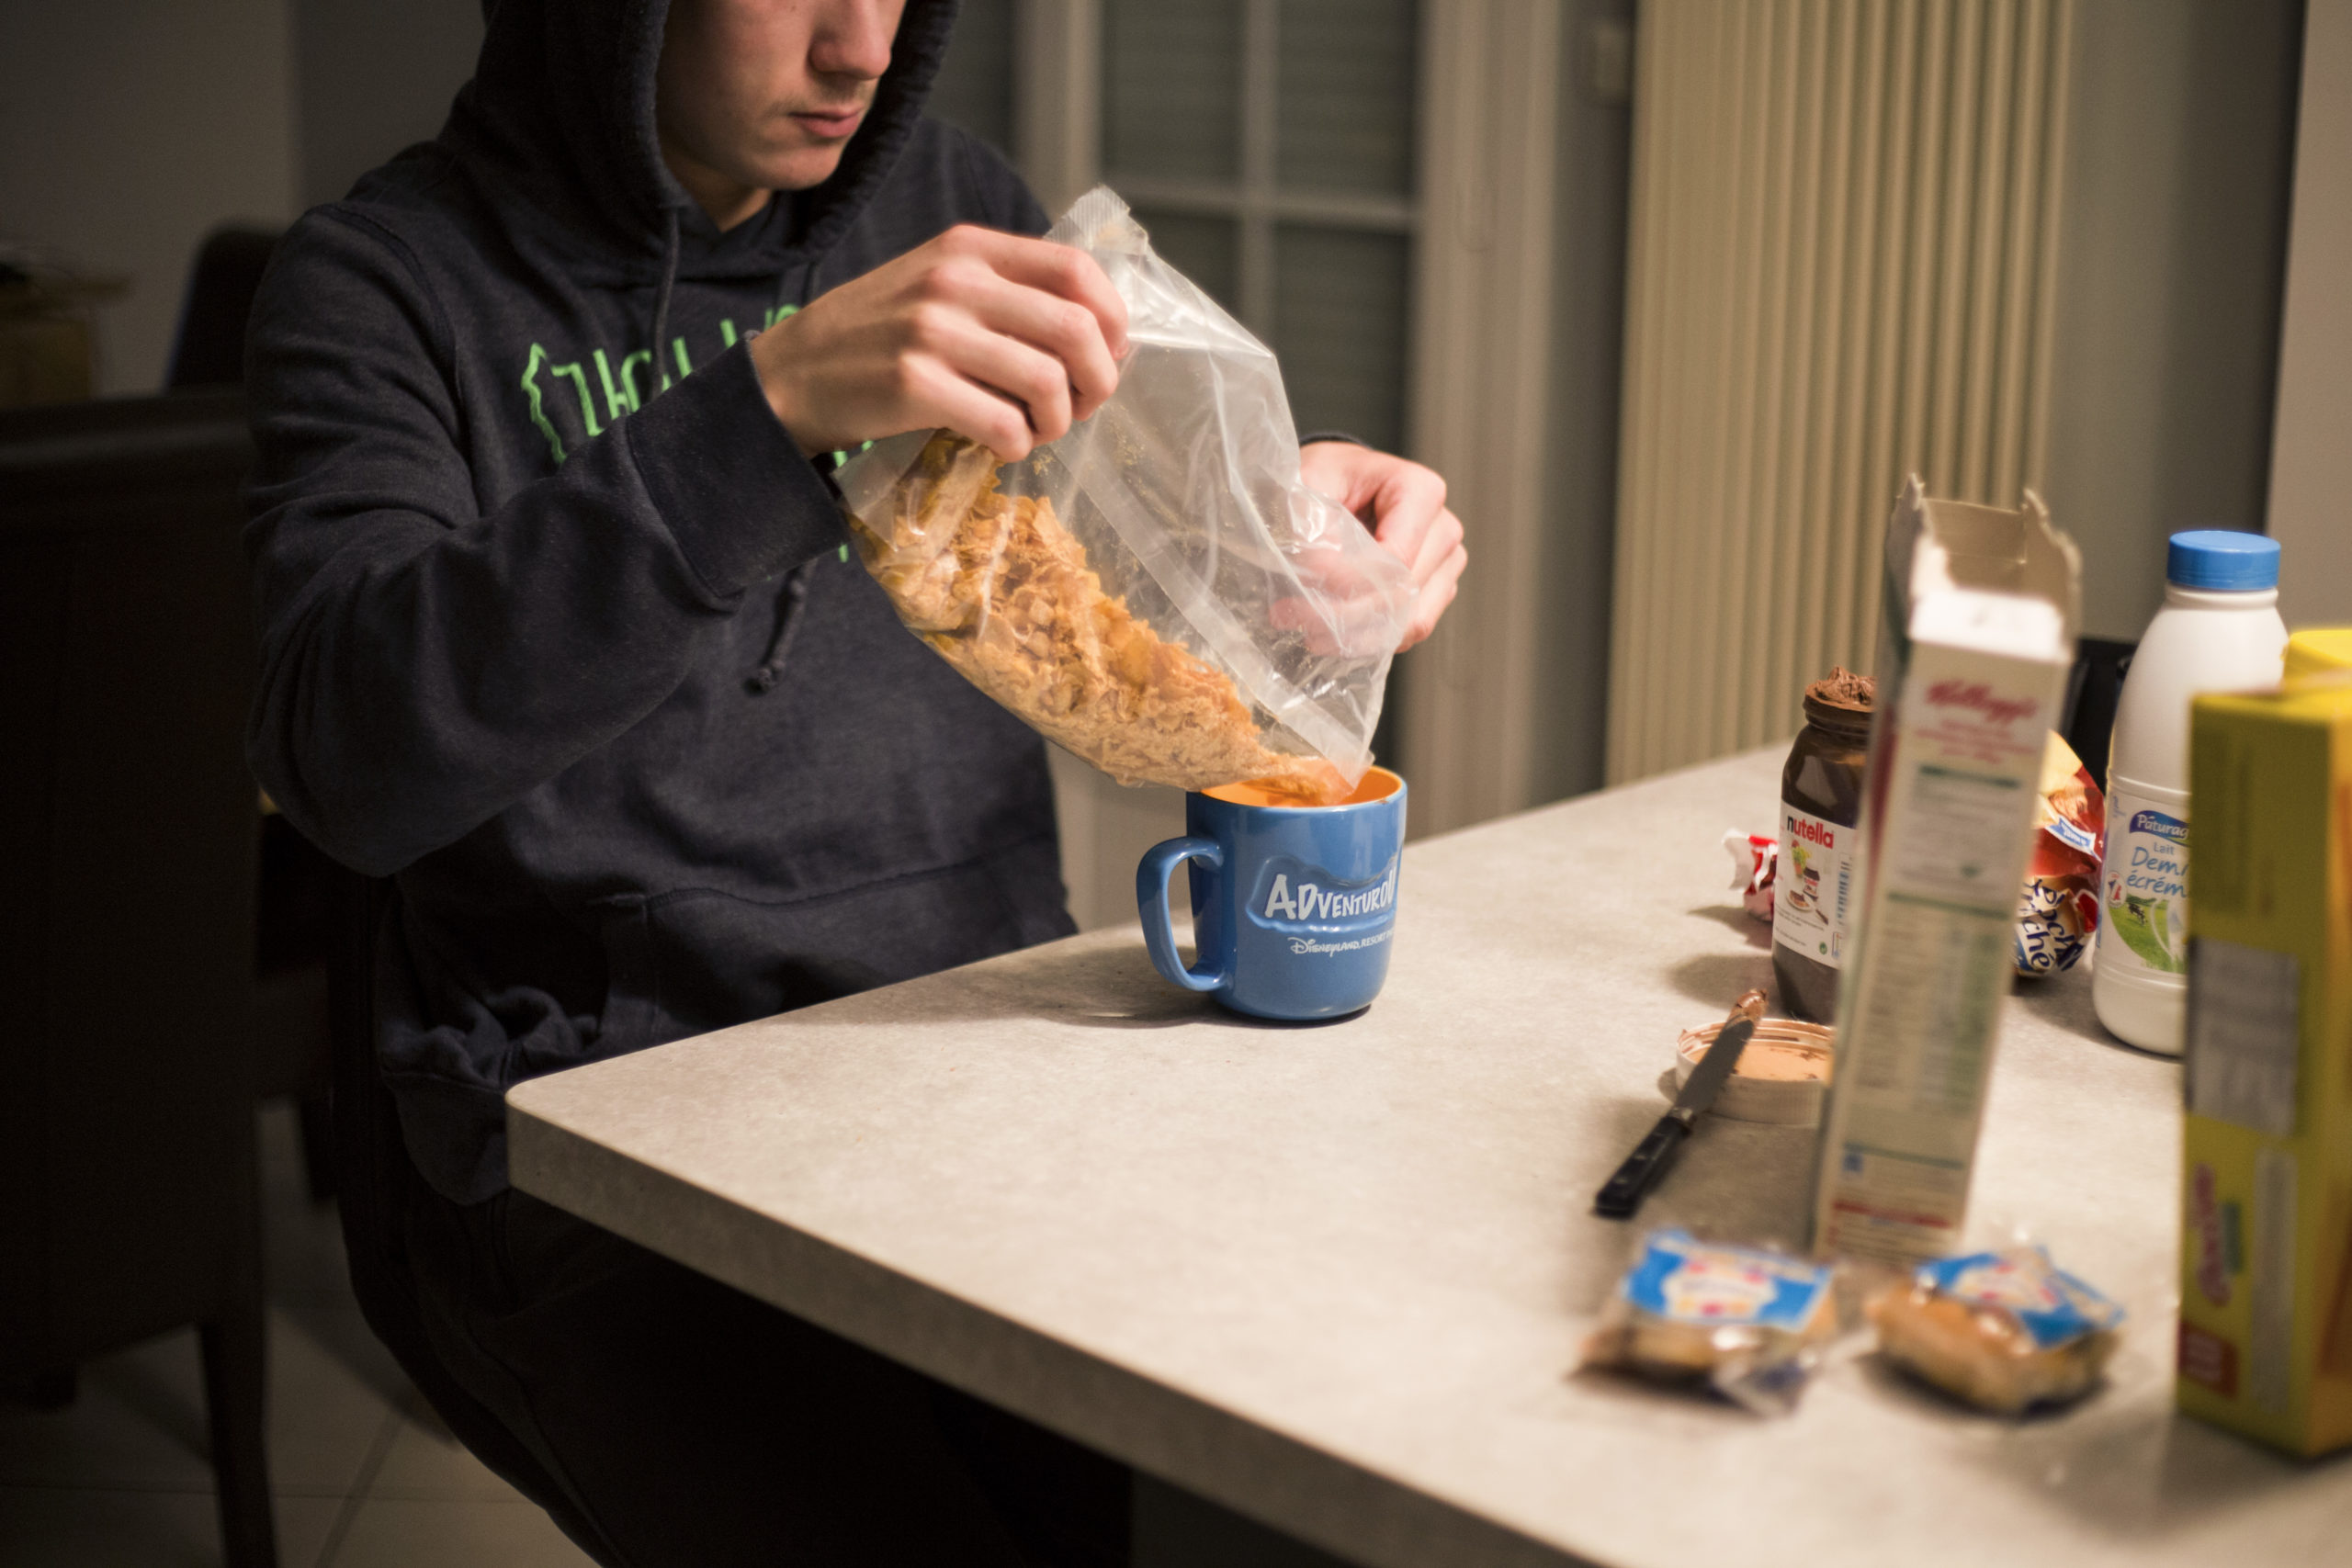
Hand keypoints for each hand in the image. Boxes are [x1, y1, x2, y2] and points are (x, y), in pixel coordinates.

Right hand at [752, 224, 1128, 459]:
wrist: (792, 373)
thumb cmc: (876, 335)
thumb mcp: (936, 283)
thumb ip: (1004, 291)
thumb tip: (1094, 331)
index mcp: (969, 248)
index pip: (1076, 270)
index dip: (1112, 320)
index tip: (1109, 355)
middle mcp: (954, 280)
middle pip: (1075, 329)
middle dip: (1098, 381)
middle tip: (1081, 406)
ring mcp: (933, 332)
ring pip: (1047, 382)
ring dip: (1058, 421)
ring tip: (1036, 430)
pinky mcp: (914, 385)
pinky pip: (1004, 425)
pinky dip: (1018, 446)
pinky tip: (1002, 446)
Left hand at [1298, 442, 1464, 650]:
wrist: (1336, 485)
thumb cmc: (1324, 478)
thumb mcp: (1306, 483)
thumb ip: (1311, 521)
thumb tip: (1321, 572)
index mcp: (1421, 491)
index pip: (1394, 557)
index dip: (1345, 582)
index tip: (1296, 589)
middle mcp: (1444, 530)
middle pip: (1403, 593)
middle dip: (1342, 613)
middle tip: (1285, 616)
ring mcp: (1444, 565)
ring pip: (1410, 622)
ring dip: (1354, 635)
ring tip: (1303, 629)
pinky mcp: (1434, 592)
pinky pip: (1408, 632)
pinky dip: (1368, 640)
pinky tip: (1327, 631)